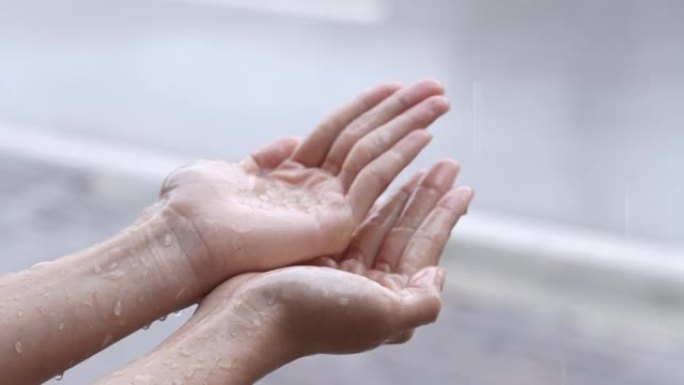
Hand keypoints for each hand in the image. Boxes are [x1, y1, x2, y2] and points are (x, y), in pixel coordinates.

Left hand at [158, 80, 449, 279]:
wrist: (187, 240)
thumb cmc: (195, 208)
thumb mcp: (230, 172)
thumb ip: (265, 159)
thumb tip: (289, 141)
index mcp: (292, 176)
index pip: (339, 132)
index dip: (367, 106)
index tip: (395, 86)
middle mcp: (316, 190)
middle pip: (365, 139)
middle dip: (401, 111)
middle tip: (437, 89)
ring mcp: (327, 208)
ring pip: (376, 156)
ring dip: (409, 125)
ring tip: (441, 101)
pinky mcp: (333, 223)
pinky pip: (374, 181)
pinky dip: (398, 157)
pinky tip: (423, 135)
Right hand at [192, 161, 471, 356]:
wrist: (247, 317)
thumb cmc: (314, 315)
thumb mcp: (381, 317)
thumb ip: (421, 303)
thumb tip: (439, 273)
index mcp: (386, 296)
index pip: (424, 247)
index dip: (445, 215)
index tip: (464, 186)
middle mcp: (365, 280)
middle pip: (404, 228)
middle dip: (426, 194)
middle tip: (447, 161)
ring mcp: (338, 265)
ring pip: (378, 218)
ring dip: (400, 189)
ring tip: (418, 160)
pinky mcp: (313, 251)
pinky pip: (347, 215)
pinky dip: (363, 193)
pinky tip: (373, 175)